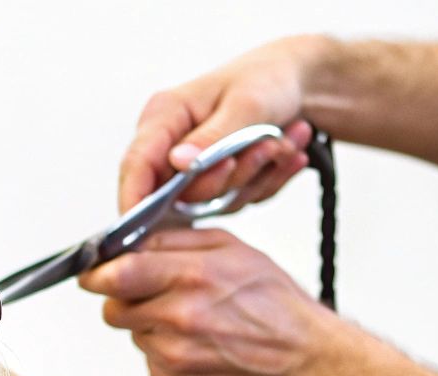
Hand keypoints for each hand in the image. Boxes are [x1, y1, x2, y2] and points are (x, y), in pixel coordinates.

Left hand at [79, 227, 344, 375]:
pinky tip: (201, 347)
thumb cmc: (275, 304)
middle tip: (157, 295)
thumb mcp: (232, 249)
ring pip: (134, 335)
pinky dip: (167, 354)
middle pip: (113, 309)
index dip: (97, 272)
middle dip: (126, 299)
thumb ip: (176, 241)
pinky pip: (151, 363)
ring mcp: (175, 357)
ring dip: (152, 326)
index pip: (115, 273)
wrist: (305, 359)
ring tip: (194, 322)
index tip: (93, 272)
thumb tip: (132, 240)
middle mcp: (178, 319)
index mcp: (191, 277)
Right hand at [119, 37, 331, 212]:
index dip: (134, 201)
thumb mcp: (246, 103)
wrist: (302, 83)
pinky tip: (289, 152)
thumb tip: (178, 164)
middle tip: (270, 145)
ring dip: (256, 174)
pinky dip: (269, 179)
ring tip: (283, 140)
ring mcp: (195, 168)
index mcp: (165, 116)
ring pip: (215, 200)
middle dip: (230, 177)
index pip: (137, 165)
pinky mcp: (219, 183)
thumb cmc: (268, 79)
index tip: (142, 233)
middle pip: (181, 193)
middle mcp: (173, 145)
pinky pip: (239, 200)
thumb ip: (213, 137)